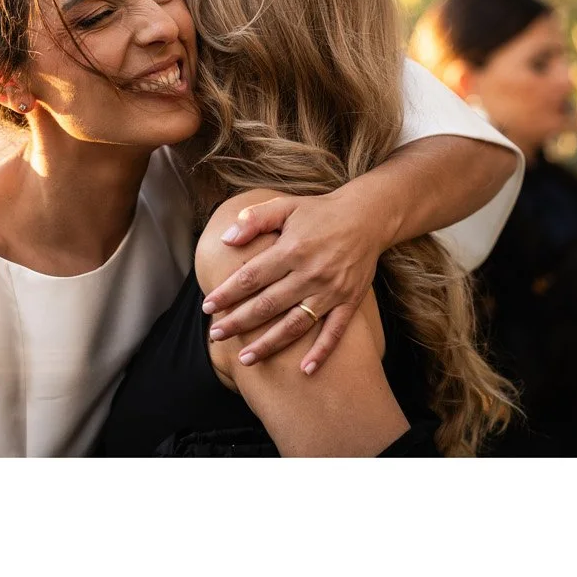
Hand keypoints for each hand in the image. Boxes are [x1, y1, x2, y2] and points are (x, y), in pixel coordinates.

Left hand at [202, 190, 389, 372]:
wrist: (368, 217)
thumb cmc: (320, 211)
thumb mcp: (285, 205)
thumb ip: (255, 219)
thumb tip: (226, 239)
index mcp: (293, 249)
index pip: (251, 277)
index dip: (227, 293)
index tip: (208, 307)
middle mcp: (311, 273)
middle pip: (268, 305)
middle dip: (239, 322)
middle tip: (216, 335)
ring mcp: (332, 290)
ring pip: (296, 324)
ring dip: (269, 344)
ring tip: (245, 359)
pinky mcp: (350, 301)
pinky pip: (335, 331)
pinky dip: (322, 352)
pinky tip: (306, 371)